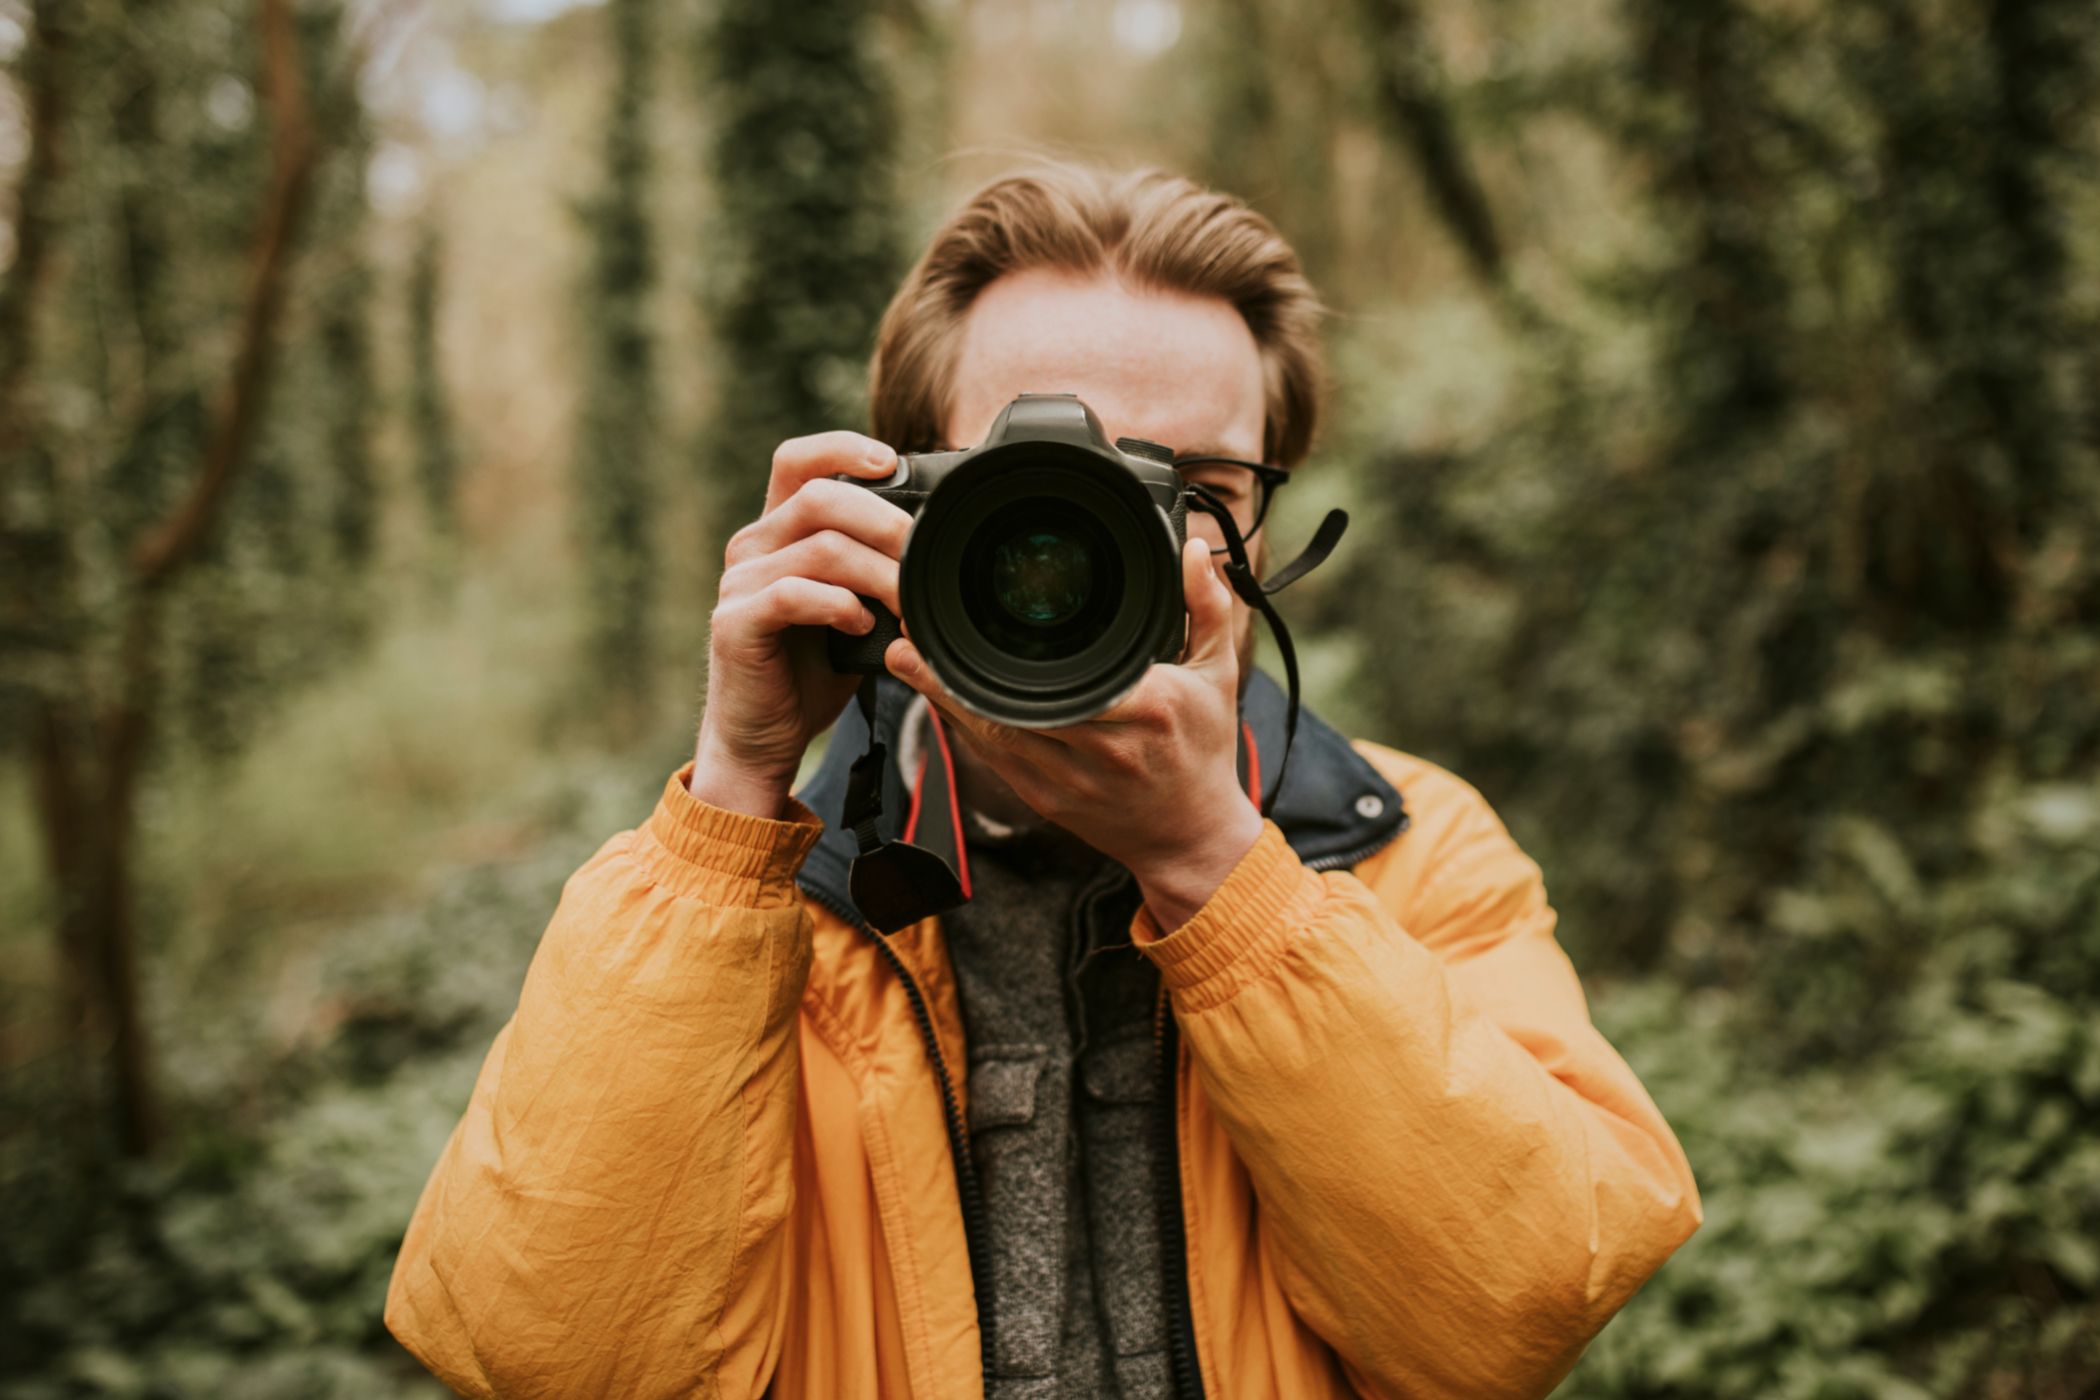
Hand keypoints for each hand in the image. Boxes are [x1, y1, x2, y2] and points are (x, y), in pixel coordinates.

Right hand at [690, 432, 911, 819]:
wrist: (763, 738)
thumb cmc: (810, 671)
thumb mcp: (852, 607)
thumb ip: (874, 568)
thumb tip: (936, 545)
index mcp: (777, 531)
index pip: (798, 459)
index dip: (843, 447)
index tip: (893, 462)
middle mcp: (752, 546)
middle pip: (820, 495)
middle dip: (886, 520)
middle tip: (925, 554)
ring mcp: (739, 583)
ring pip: (820, 547)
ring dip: (878, 573)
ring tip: (908, 605)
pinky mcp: (736, 623)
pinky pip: (794, 594)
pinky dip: (839, 606)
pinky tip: (861, 627)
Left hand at [885, 537, 1264, 930]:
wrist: (1191, 837)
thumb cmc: (1203, 751)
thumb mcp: (1218, 675)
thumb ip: (1206, 608)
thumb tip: (1189, 551)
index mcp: (1144, 708)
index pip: (1065, 680)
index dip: (1005, 657)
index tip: (967, 619)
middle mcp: (1101, 747)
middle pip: (1008, 706)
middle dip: (951, 672)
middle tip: (911, 630)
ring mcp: (1067, 779)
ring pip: (988, 735)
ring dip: (941, 697)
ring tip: (907, 657)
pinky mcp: (1045, 800)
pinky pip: (992, 759)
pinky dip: (961, 725)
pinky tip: (936, 696)